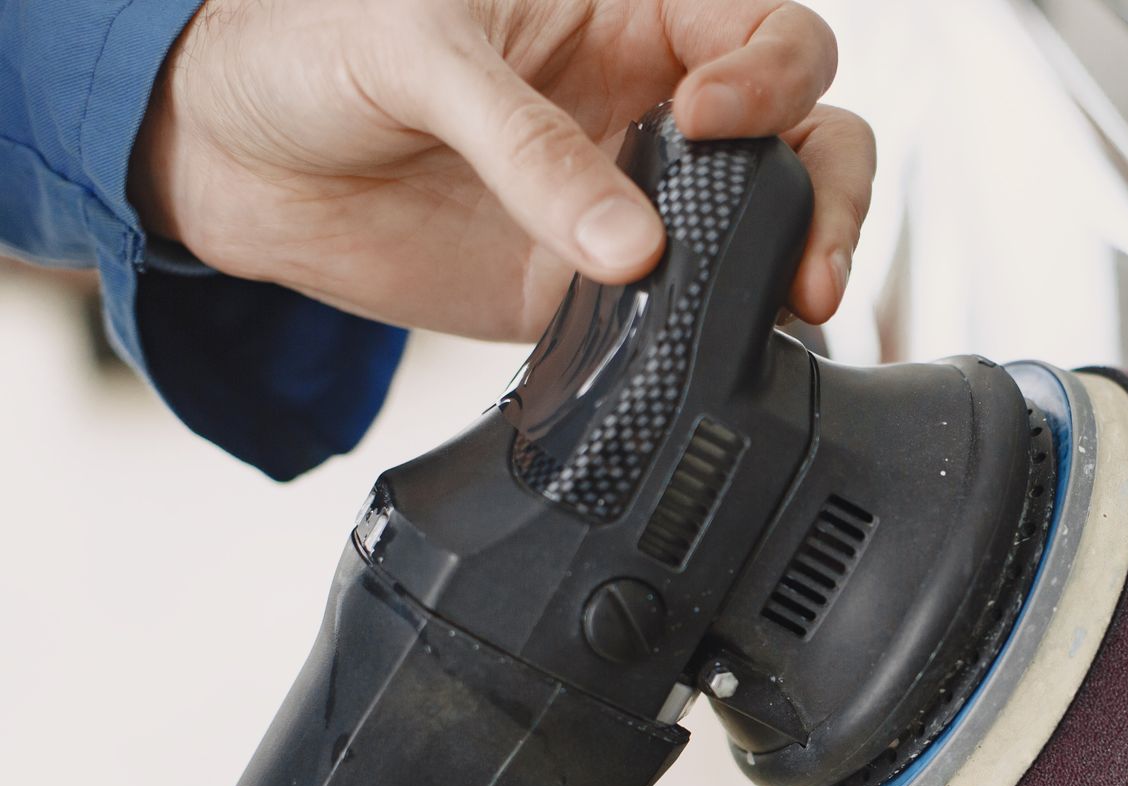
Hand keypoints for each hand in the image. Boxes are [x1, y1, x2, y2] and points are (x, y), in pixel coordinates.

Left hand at [132, 0, 874, 339]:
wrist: (230, 153)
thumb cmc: (307, 46)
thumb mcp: (420, 53)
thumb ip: (532, 147)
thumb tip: (631, 247)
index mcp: (630, 8)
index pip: (764, 32)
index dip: (770, 76)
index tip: (711, 121)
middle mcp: (650, 101)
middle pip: (807, 129)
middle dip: (833, 186)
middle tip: (806, 247)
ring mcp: (632, 198)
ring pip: (770, 224)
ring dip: (801, 262)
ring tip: (793, 301)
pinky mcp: (591, 287)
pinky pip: (685, 312)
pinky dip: (717, 334)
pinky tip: (717, 346)